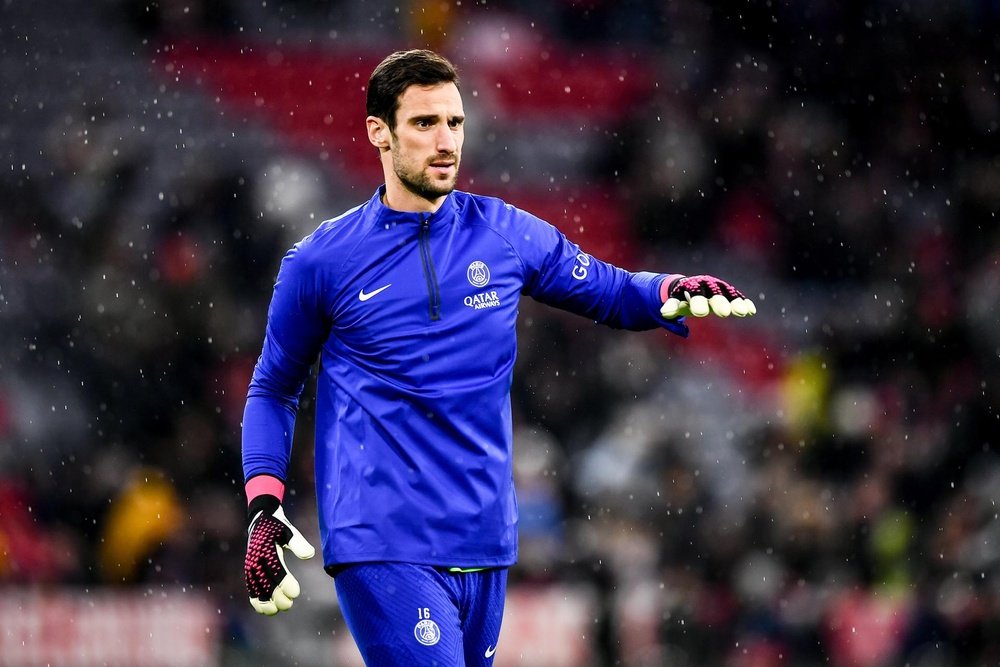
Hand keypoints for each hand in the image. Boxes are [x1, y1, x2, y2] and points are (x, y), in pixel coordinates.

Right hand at [244, 494, 314, 614]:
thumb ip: (298, 543)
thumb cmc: (278, 526)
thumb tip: (310, 555)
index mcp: (266, 548)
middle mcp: (255, 558)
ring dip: (264, 601)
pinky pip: (250, 586)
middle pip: (264, 581)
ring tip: (276, 611)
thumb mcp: (289, 531)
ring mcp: (250, 564)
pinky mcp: (249, 569)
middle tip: (289, 606)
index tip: (296, 593)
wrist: (260, 519)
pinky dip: (255, 598)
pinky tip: (264, 609)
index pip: (276, 569)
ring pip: (255, 587)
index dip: (285, 582)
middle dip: (275, 596)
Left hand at [660, 274, 755, 318]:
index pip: (693, 294)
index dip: (697, 302)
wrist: (689, 287)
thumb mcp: (674, 304)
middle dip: (718, 302)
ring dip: (735, 303)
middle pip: (712, 293)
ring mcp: (717, 288)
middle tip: (724, 313)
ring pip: (727, 294)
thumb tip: (663, 313)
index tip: (700, 313)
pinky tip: (751, 311)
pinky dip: (743, 303)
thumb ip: (671, 308)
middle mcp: (705, 285)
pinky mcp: (727, 293)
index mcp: (690, 288)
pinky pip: (736, 297)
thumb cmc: (681, 299)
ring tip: (743, 313)